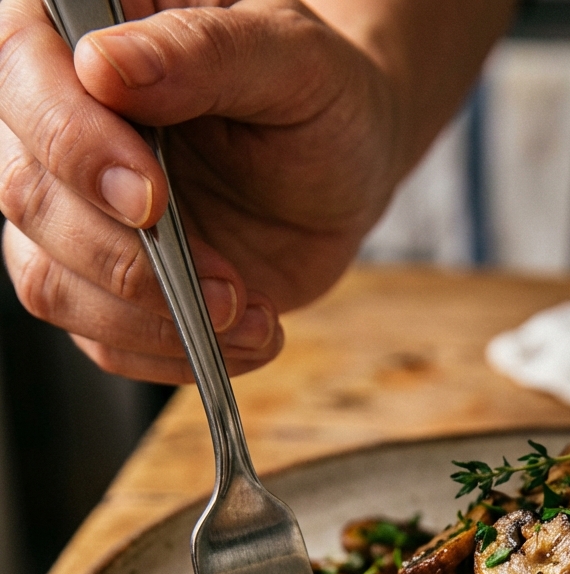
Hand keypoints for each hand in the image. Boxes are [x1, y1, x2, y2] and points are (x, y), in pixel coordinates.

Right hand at [0, 0, 402, 381]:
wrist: (346, 171)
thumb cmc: (320, 98)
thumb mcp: (290, 58)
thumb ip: (201, 52)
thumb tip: (104, 65)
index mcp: (87, 28)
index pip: (23, 70)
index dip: (73, 145)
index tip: (150, 200)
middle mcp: (60, 119)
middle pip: (28, 193)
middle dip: (127, 259)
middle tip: (226, 284)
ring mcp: (75, 209)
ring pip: (50, 280)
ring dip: (150, 321)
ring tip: (247, 315)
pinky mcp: (102, 283)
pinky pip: (99, 339)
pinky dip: (170, 354)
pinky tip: (244, 335)